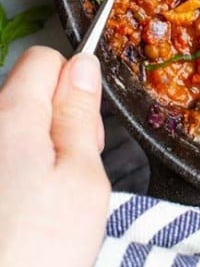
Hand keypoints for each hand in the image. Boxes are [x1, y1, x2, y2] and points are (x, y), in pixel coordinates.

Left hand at [0, 47, 110, 266]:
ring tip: (43, 205)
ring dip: (34, 154)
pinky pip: (3, 159)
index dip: (73, 85)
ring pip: (12, 131)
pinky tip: (21, 215)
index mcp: (9, 117)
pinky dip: (14, 176)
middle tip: (70, 175)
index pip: (44, 59)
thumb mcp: (82, 180)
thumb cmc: (37, 255)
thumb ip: (80, 116)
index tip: (83, 127)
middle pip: (24, 95)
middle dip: (54, 123)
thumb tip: (83, 66)